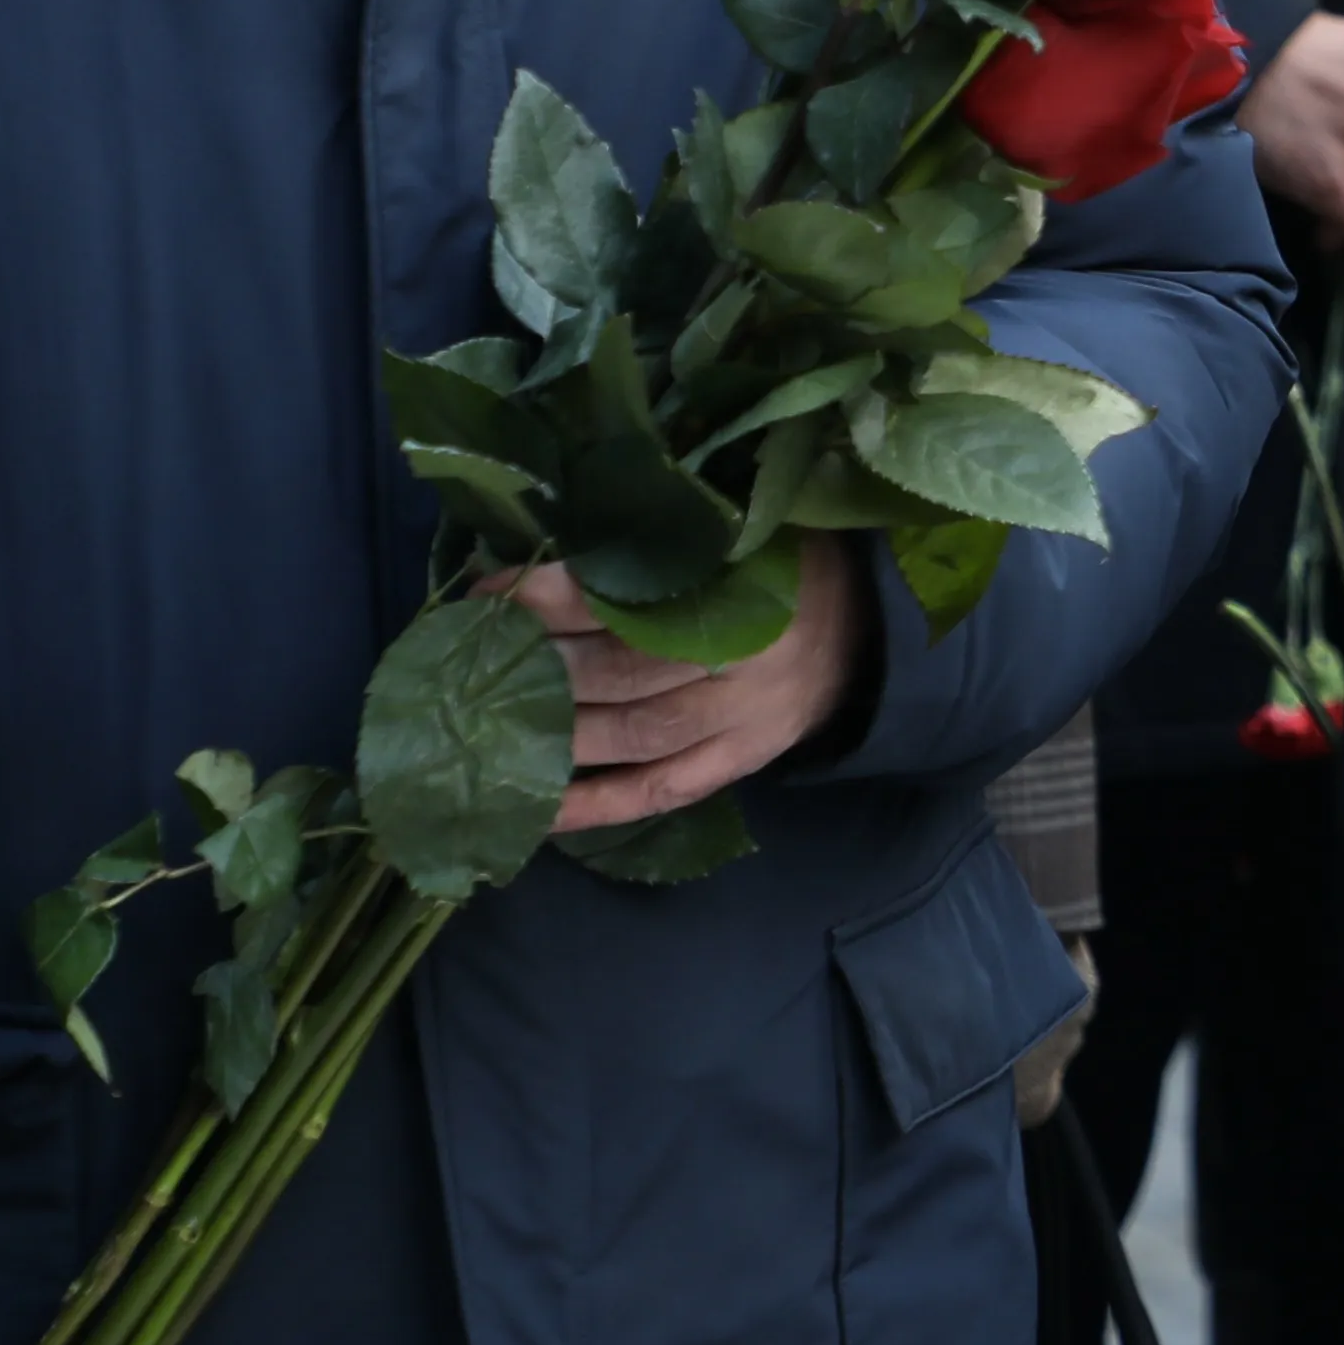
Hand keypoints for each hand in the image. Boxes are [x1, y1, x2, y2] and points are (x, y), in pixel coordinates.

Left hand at [508, 540, 871, 837]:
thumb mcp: (737, 533)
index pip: (629, 598)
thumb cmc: (783, 567)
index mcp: (744, 589)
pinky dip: (599, 805)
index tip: (490, 592)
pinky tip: (541, 811)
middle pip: (625, 670)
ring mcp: (744, 722)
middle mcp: (745, 663)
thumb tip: (543, 552)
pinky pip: (663, 791)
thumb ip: (662, 543)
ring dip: (560, 733)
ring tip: (492, 727)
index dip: (552, 597)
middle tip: (478, 662)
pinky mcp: (742, 763)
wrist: (865, 631)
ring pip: (637, 736)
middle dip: (543, 665)